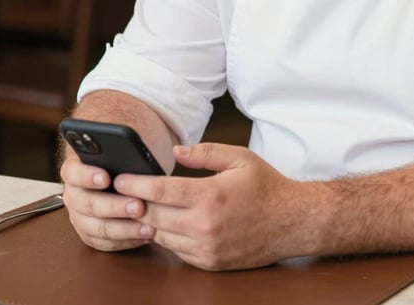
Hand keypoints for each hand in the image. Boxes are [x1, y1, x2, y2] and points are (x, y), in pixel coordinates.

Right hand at [60, 155, 152, 251]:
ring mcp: (80, 216)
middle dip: (115, 206)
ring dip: (123, 229)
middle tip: (139, 206)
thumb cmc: (123, 155)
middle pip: (87, 204)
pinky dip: (126, 241)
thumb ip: (123, 151)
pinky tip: (145, 234)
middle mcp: (73, 194)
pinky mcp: (91, 233)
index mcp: (75, 169)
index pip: (74, 172)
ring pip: (96, 228)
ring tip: (148, 226)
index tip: (106, 177)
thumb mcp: (123, 147)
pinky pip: (105, 243)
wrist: (120, 167)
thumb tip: (139, 159)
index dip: (88, 176)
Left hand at [113, 143, 314, 269]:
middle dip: (134, 204)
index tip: (120, 179)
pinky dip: (168, 237)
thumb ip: (204, 152)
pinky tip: (167, 223)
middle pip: (152, 216)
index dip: (135, 185)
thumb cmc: (267, 187)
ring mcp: (206, 248)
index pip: (158, 192)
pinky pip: (176, 251)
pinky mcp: (209, 262)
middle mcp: (204, 226)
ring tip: (141, 207)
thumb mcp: (239, 158)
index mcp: (210, 196)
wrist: (293, 222)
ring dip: (149, 222)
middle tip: (122, 193)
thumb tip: (175, 150)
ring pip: (160, 236)